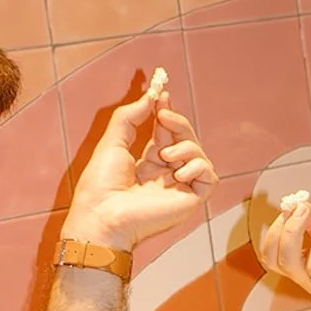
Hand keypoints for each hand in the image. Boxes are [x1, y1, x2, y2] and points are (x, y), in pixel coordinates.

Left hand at [65, 81, 217, 253]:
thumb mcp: (112, 141)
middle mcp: (166, 174)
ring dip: (186, 147)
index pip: (166, 133)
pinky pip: (209, 176)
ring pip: (199, 155)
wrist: (103, 215)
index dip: (167, 114)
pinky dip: (198, 167)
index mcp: (147, 163)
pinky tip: (178, 172)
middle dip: (178, 123)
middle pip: (185, 140)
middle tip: (164, 115)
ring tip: (165, 155)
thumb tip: (150, 96)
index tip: (163, 95)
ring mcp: (179, 187)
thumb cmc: (101, 185)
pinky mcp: (191, 199)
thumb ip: (130, 116)